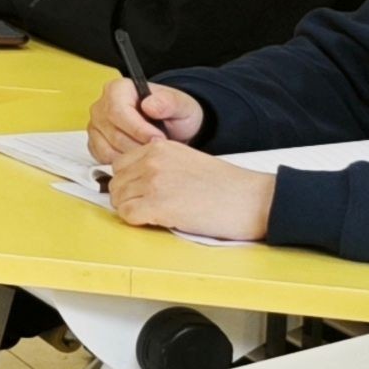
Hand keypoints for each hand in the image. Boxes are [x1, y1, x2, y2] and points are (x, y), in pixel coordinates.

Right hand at [85, 76, 207, 162]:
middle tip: (159, 150)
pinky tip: (140, 157)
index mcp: (117, 89)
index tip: (158, 139)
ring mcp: (96, 126)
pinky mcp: (95, 144)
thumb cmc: (173, 114)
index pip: (118, 111)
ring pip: (108, 149)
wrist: (170, 128)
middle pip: (114, 133)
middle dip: (139, 145)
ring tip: (152, 153)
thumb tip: (149, 106)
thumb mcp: (181, 105)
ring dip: (133, 156)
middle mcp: (101, 106)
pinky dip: (124, 163)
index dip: (139, 129)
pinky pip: (104, 159)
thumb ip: (169, 102)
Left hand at [105, 137, 273, 240]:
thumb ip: (160, 165)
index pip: (120, 164)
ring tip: (156, 214)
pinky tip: (157, 221)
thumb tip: (134, 182)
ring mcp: (153, 182)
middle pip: (116, 182)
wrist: (252, 199)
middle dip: (128, 197)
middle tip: (149, 207)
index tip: (143, 192)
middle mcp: (152, 160)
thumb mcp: (187, 161)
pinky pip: (127, 215)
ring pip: (118, 199)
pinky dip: (137, 221)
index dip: (129, 182)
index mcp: (159, 147)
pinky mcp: (158, 205)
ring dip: (132, 210)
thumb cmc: (226, 186)